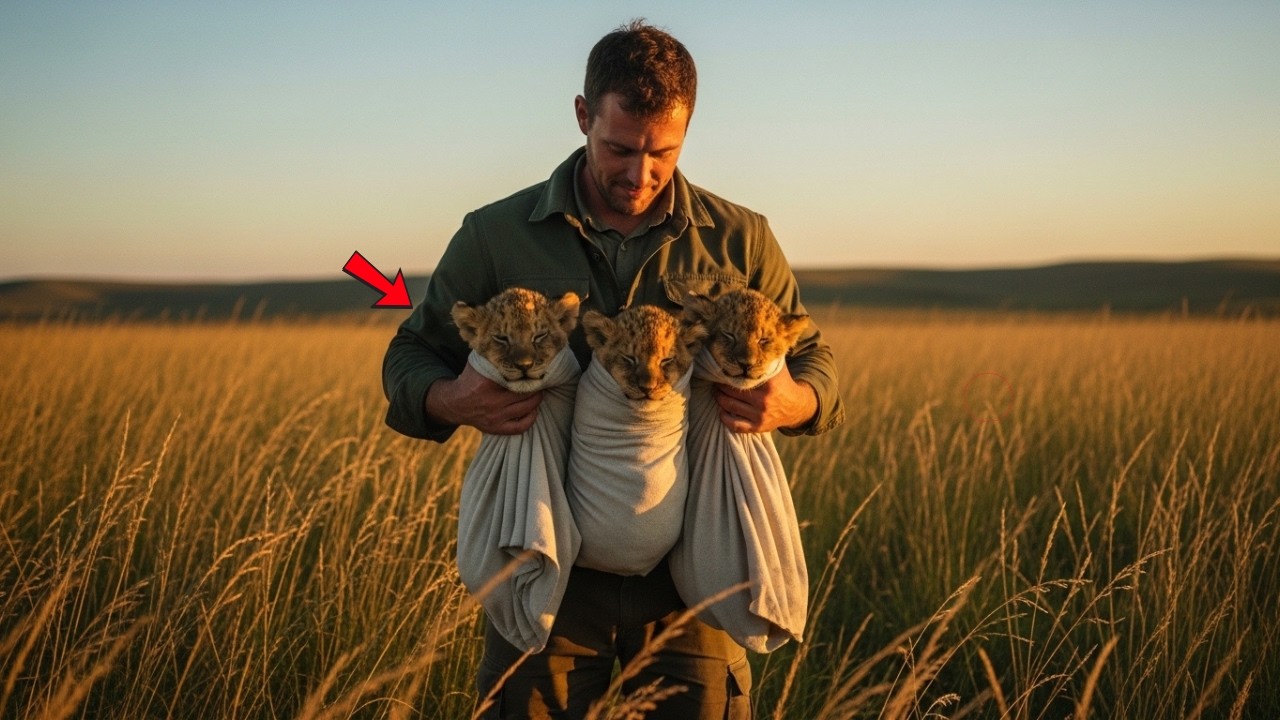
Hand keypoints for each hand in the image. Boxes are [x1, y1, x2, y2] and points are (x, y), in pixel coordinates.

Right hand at [425, 363, 542, 434]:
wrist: (454, 403)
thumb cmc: (470, 379)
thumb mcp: (478, 364)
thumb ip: (493, 356)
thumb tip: (512, 343)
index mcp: (486, 384)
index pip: (516, 377)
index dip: (529, 372)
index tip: (536, 368)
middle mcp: (491, 402)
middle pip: (525, 392)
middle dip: (536, 385)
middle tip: (541, 379)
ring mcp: (494, 417)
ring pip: (527, 408)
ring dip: (536, 399)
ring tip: (539, 391)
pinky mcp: (496, 428)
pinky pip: (521, 426)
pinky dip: (531, 418)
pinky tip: (533, 409)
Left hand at [714, 363, 817, 433]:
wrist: (795, 406)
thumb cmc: (782, 382)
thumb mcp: (777, 366)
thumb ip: (764, 356)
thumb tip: (748, 338)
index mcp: (768, 383)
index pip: (739, 377)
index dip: (726, 372)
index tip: (719, 369)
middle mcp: (764, 400)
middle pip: (730, 391)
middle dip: (720, 384)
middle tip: (715, 379)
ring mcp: (760, 416)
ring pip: (729, 406)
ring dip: (718, 398)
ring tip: (716, 391)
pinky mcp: (757, 427)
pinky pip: (734, 425)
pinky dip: (724, 417)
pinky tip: (722, 409)